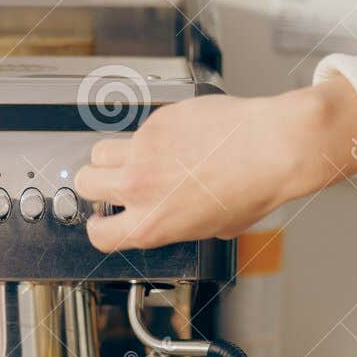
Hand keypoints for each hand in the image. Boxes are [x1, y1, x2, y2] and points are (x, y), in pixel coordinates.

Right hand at [74, 76, 356, 252]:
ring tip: (135, 160)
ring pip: (100, 152)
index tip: (101, 221)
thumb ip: (182, 225)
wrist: (271, 148)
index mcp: (152, 225)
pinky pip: (136, 131)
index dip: (99, 228)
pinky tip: (173, 140)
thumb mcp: (215, 227)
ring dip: (110, 159)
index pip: (99, 234)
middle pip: (84, 184)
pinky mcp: (156, 122)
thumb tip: (178, 218)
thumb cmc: (253, 188)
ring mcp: (143, 151)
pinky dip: (147, 137)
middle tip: (110, 186)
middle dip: (94, 187)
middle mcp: (140, 189)